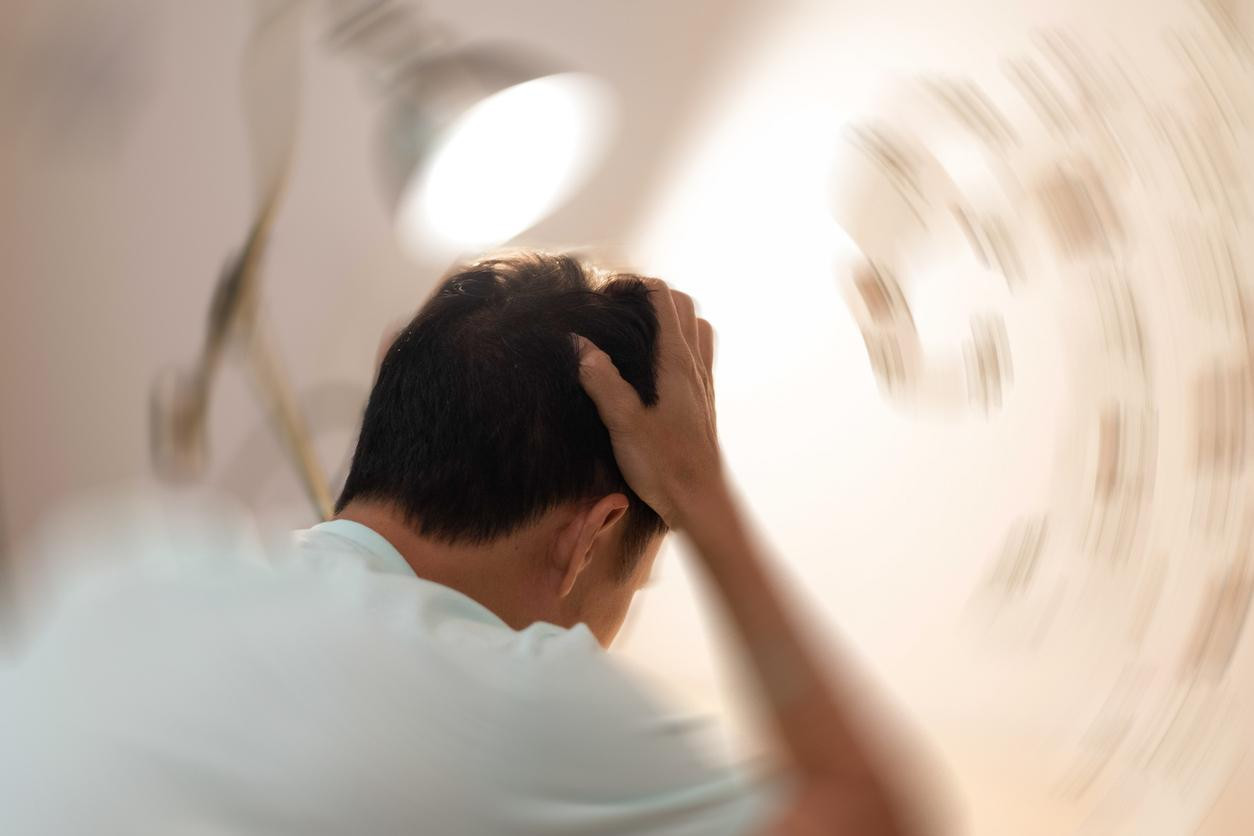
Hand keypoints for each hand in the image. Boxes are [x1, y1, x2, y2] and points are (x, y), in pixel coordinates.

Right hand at [574, 279, 722, 529]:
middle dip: (652, 296)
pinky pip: (698, 356)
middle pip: (684, 307)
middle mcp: (695, 366)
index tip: (605, 294)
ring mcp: (703, 383)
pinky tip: (654, 368)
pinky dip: (678, 344)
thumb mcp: (623, 422)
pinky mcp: (702, 402)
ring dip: (671, 319)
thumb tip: (578, 343)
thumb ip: (601, 379)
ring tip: (637, 330)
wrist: (700, 502)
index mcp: (677, 362)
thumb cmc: (665, 464)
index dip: (635, 286)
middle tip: (618, 307)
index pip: (664, 299)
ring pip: (696, 330)